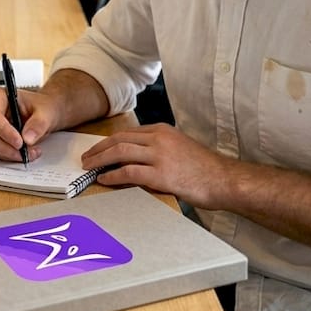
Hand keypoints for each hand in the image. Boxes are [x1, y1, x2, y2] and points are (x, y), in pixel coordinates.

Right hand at [0, 87, 62, 162]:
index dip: (3, 130)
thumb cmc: (41, 107)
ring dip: (8, 153)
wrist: (43, 115)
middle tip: (25, 152)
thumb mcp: (45, 112)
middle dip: (6, 146)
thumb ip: (38, 124)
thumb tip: (27, 138)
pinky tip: (23, 154)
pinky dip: (8, 156)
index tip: (19, 142)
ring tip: (29, 153)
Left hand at [80, 125, 232, 208]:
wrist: (224, 179)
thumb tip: (138, 158)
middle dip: (98, 149)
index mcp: (163, 130)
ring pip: (120, 152)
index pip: (127, 133)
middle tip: (86, 158)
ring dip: (100, 160)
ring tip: (89, 168)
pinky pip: (128, 172)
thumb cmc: (204, 168)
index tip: (97, 149)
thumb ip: (160, 148)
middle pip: (119, 139)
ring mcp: (160, 156)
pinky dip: (112, 176)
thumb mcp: (180, 148)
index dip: (108, 141)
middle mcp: (159, 139)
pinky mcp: (161, 174)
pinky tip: (104, 180)